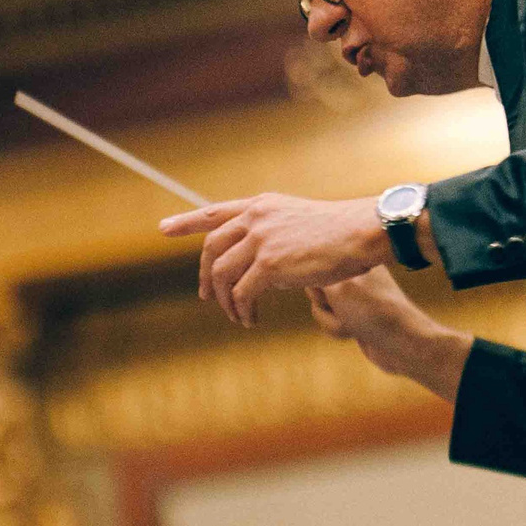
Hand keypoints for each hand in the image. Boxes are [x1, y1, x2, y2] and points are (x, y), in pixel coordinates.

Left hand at [159, 194, 390, 326]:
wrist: (362, 231)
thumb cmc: (340, 232)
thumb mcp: (298, 220)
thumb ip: (271, 232)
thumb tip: (254, 260)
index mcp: (261, 207)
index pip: (214, 212)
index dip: (187, 222)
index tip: (163, 229)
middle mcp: (255, 219)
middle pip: (211, 250)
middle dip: (205, 277)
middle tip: (206, 297)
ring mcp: (260, 240)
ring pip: (222, 275)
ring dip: (226, 301)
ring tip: (238, 316)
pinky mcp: (269, 265)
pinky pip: (242, 293)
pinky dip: (242, 310)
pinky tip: (251, 319)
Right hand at [305, 267, 474, 401]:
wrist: (400, 342)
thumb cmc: (371, 310)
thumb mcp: (338, 287)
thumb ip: (316, 277)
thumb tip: (304, 276)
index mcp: (355, 259)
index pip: (317, 265)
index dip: (317, 283)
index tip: (333, 292)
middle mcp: (354, 274)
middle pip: (315, 288)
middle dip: (323, 304)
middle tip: (344, 308)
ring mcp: (354, 297)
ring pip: (320, 308)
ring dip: (331, 320)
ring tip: (352, 324)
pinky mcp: (354, 316)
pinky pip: (330, 322)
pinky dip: (337, 329)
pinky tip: (354, 333)